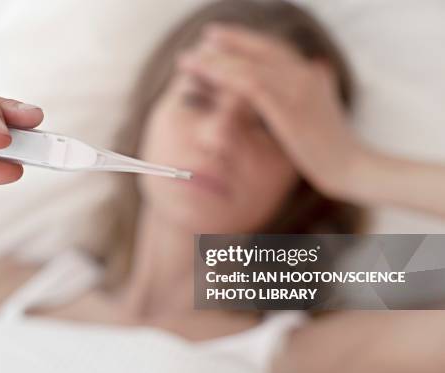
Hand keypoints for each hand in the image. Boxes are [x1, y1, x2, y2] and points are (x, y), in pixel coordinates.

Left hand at [178, 24, 364, 199]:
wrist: (352, 167)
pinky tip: (206, 74)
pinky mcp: (286, 108)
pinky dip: (225, 76)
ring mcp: (295, 89)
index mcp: (310, 75)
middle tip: (204, 36)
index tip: (221, 37)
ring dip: (215, 61)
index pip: (274, 49)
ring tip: (189, 59)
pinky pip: (249, 85)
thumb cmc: (335, 146)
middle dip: (229, 41)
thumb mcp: (326, 109)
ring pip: (247, 65)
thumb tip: (319, 67)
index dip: (247, 41)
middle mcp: (303, 74)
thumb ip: (318, 87)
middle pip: (260, 49)